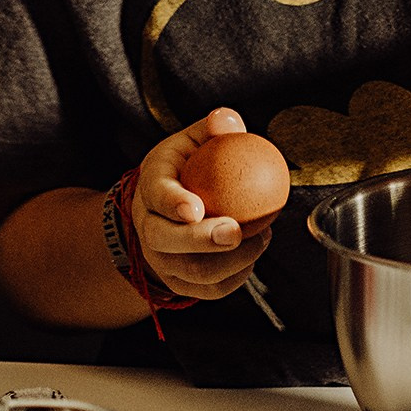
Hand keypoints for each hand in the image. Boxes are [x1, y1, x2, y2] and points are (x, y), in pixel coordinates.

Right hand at [133, 107, 272, 301]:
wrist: (162, 212)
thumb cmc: (185, 170)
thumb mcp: (192, 142)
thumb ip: (212, 129)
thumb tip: (228, 121)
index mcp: (150, 188)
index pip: (156, 196)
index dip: (172, 204)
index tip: (195, 208)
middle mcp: (148, 229)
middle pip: (165, 242)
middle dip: (200, 241)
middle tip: (236, 232)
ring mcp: (162, 260)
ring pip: (190, 273)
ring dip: (230, 261)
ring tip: (261, 238)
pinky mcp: (180, 283)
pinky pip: (209, 290)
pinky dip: (236, 276)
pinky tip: (256, 253)